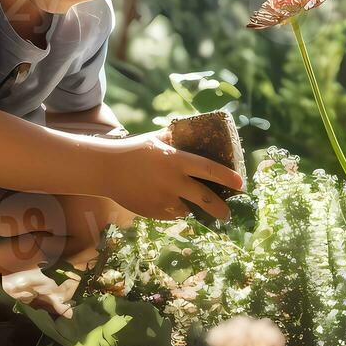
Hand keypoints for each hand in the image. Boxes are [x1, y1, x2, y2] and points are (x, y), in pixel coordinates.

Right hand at [93, 130, 242, 221]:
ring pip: (188, 210)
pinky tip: (173, 205)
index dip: (228, 177)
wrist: (104, 169)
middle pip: (205, 199)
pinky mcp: (153, 212)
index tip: (241, 184)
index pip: (209, 169)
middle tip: (228, 214)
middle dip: (221, 209)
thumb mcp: (155, 140)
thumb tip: (192, 130)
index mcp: (176, 160)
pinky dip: (176, 211)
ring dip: (195, 210)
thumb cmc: (132, 150)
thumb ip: (174, 139)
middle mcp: (172, 181)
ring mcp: (163, 199)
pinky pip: (172, 215)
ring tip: (199, 209)